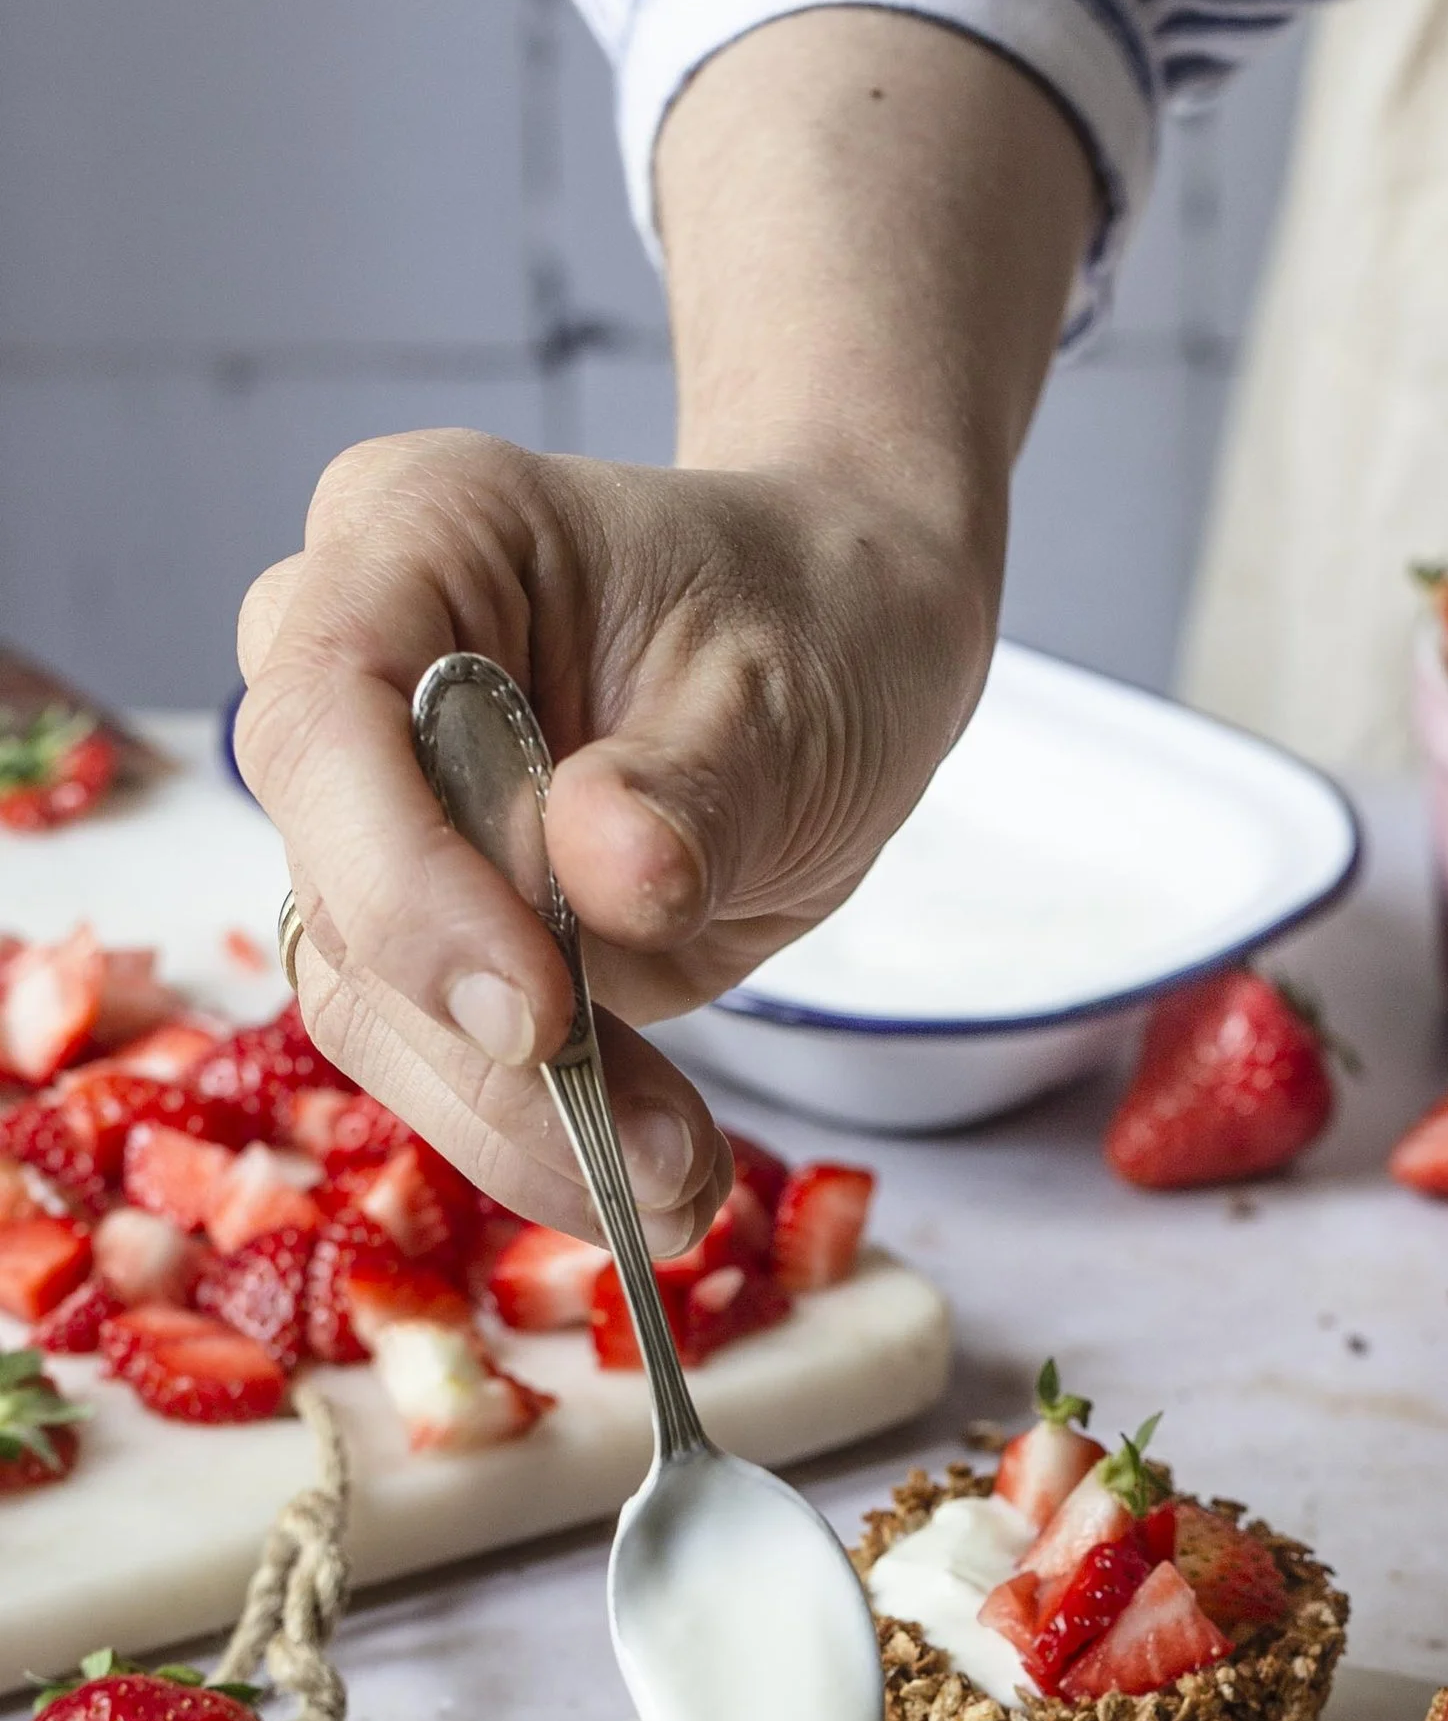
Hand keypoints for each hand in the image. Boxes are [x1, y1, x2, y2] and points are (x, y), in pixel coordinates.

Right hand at [235, 433, 990, 1249]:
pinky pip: (442, 1051)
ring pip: (374, 1001)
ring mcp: (382, 807)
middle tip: (646, 1149)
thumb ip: (689, 788)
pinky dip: (543, 1134)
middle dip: (484, 1044)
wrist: (849, 645)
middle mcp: (355, 667)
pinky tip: (655, 1181)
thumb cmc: (812, 623)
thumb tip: (602, 878)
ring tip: (682, 1186)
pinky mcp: (438, 924)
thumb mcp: (787, 692)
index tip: (535, 1010)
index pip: (325, 716)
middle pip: (337, 885)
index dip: (405, 883)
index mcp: (415, 535)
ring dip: (520, 1121)